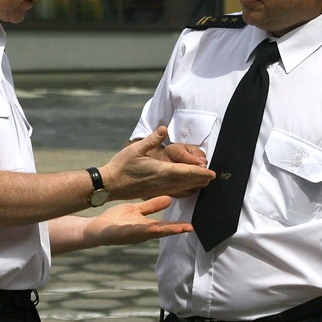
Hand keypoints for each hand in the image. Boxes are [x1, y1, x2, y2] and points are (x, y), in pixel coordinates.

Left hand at [83, 196, 192, 245]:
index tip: (192, 225)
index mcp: (146, 226)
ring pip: (150, 233)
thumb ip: (152, 206)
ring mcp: (131, 234)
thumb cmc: (117, 220)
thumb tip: (169, 198)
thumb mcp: (137, 211)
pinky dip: (144, 230)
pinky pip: (134, 231)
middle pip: (161, 231)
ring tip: (176, 229)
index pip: (165, 225)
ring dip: (163, 231)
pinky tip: (153, 227)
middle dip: (175, 230)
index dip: (178, 226)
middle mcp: (141, 232)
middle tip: (190, 229)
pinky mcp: (121, 233)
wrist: (96, 228)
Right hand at [100, 127, 214, 200]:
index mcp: (161, 171)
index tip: (212, 173)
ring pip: (182, 189)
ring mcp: (159, 190)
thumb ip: (152, 139)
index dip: (201, 172)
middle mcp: (163, 182)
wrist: (109, 184)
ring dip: (194, 185)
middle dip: (201, 179)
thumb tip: (163, 128)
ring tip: (203, 182)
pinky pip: (174, 193)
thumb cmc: (121, 166)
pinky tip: (186, 190)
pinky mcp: (154, 193)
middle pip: (188, 182)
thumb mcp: (136, 148)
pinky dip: (183, 191)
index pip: (186, 172)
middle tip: (212, 177)